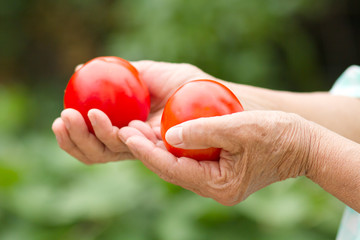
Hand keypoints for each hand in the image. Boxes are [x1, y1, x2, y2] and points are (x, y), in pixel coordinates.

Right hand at [52, 61, 216, 163]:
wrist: (210, 93)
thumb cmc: (183, 82)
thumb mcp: (147, 73)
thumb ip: (118, 73)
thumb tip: (80, 69)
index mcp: (125, 127)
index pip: (92, 137)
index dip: (73, 133)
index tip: (61, 115)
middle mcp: (132, 142)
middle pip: (95, 151)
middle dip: (74, 139)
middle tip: (63, 119)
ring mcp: (144, 150)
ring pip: (107, 154)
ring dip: (88, 139)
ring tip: (79, 116)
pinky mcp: (158, 153)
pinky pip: (130, 150)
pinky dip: (113, 137)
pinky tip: (103, 120)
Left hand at [120, 111, 312, 204]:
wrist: (301, 145)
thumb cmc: (276, 134)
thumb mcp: (239, 127)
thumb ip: (203, 131)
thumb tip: (167, 135)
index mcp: (218, 184)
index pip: (173, 169)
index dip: (147, 152)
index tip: (126, 134)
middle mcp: (213, 189)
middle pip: (170, 170)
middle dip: (145, 150)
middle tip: (122, 129)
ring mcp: (215, 182)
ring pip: (176, 166)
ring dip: (155, 148)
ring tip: (132, 129)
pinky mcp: (217, 172)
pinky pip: (188, 161)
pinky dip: (172, 147)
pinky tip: (158, 132)